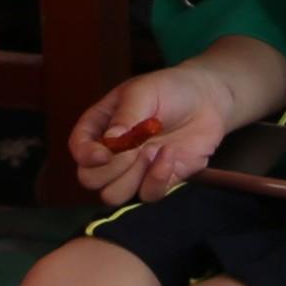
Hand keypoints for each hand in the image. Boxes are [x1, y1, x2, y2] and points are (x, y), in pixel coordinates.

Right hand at [68, 61, 264, 205]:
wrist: (208, 100)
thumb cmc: (170, 89)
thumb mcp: (143, 93)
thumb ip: (125, 117)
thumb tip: (109, 143)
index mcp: (100, 125)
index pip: (78, 149)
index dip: (86, 155)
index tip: (106, 152)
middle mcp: (112, 152)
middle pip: (90, 179)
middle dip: (111, 170)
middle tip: (135, 150)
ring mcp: (134, 170)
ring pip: (113, 195)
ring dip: (131, 178)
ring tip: (151, 152)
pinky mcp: (158, 181)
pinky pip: (146, 196)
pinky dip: (156, 180)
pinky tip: (169, 155)